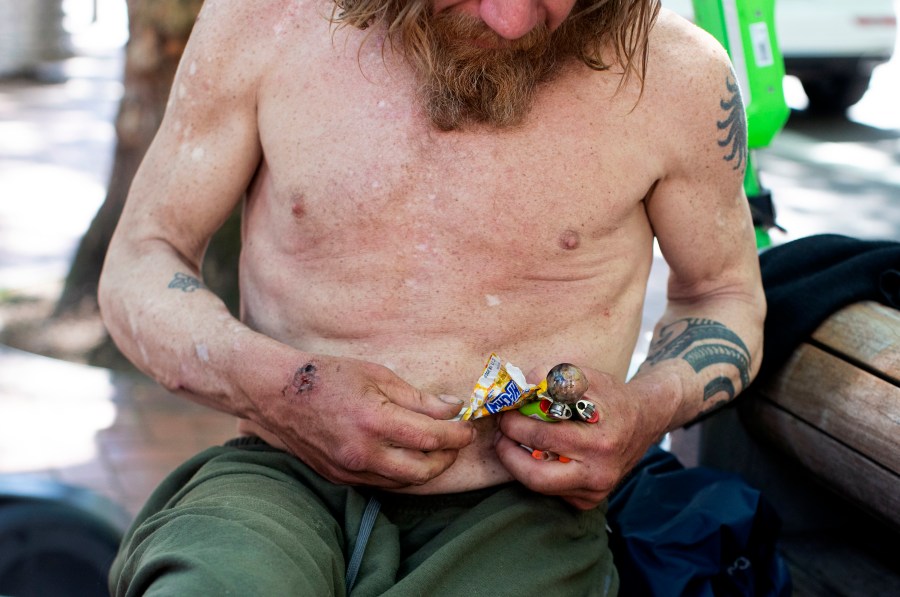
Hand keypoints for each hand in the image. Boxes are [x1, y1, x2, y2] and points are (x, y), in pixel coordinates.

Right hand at [257, 356, 474, 488]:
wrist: (278, 393)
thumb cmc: (329, 376)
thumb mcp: (377, 376)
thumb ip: (418, 398)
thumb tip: (452, 408)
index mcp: (374, 420)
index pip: (431, 438)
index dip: (457, 435)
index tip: (468, 427)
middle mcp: (363, 452)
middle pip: (422, 470)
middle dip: (447, 458)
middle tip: (457, 441)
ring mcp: (350, 469)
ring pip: (403, 482)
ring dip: (427, 468)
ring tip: (437, 449)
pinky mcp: (340, 478)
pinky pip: (382, 482)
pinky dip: (401, 472)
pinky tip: (408, 455)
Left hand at [494, 365, 664, 509]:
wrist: (645, 421)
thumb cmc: (611, 396)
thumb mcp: (585, 377)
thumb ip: (550, 377)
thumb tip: (518, 387)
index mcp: (599, 441)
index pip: (544, 438)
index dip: (515, 425)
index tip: (505, 414)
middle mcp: (598, 473)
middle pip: (536, 477)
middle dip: (508, 455)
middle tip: (500, 436)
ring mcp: (595, 491)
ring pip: (540, 487)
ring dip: (518, 464)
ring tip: (511, 441)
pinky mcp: (589, 500)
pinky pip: (552, 491)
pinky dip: (537, 472)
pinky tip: (536, 454)